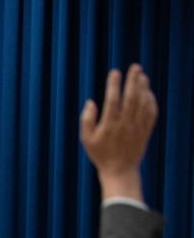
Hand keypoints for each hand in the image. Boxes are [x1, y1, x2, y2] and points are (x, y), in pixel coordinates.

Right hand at [80, 63, 157, 200]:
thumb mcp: (86, 139)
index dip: (114, 85)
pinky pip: (151, 112)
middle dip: (133, 80)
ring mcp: (137, 127)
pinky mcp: (146, 131)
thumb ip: (86, 120)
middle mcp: (125, 124)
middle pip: (131, 97)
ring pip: (143, 103)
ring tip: (142, 75)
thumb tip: (91, 102)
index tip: (115, 72)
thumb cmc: (100, 154)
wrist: (120, 171)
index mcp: (109, 125)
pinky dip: (151, 100)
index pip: (112, 100)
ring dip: (143, 87)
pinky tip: (148, 92)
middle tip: (135, 66)